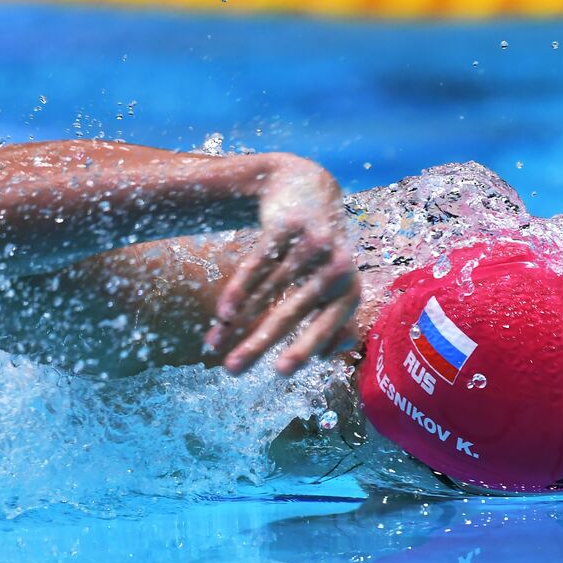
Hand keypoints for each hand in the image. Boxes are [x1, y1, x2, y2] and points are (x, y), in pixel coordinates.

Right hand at [203, 157, 360, 375]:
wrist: (308, 189)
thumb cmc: (321, 253)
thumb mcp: (337, 285)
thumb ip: (340, 321)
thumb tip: (328, 357)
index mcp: (350, 290)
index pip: (325, 326)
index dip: (303, 350)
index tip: (279, 373)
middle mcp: (337, 267)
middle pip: (291, 313)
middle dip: (259, 344)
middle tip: (232, 370)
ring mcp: (313, 244)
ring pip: (268, 291)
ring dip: (237, 322)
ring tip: (213, 344)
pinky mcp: (288, 226)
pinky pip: (258, 264)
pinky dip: (238, 290)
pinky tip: (222, 313)